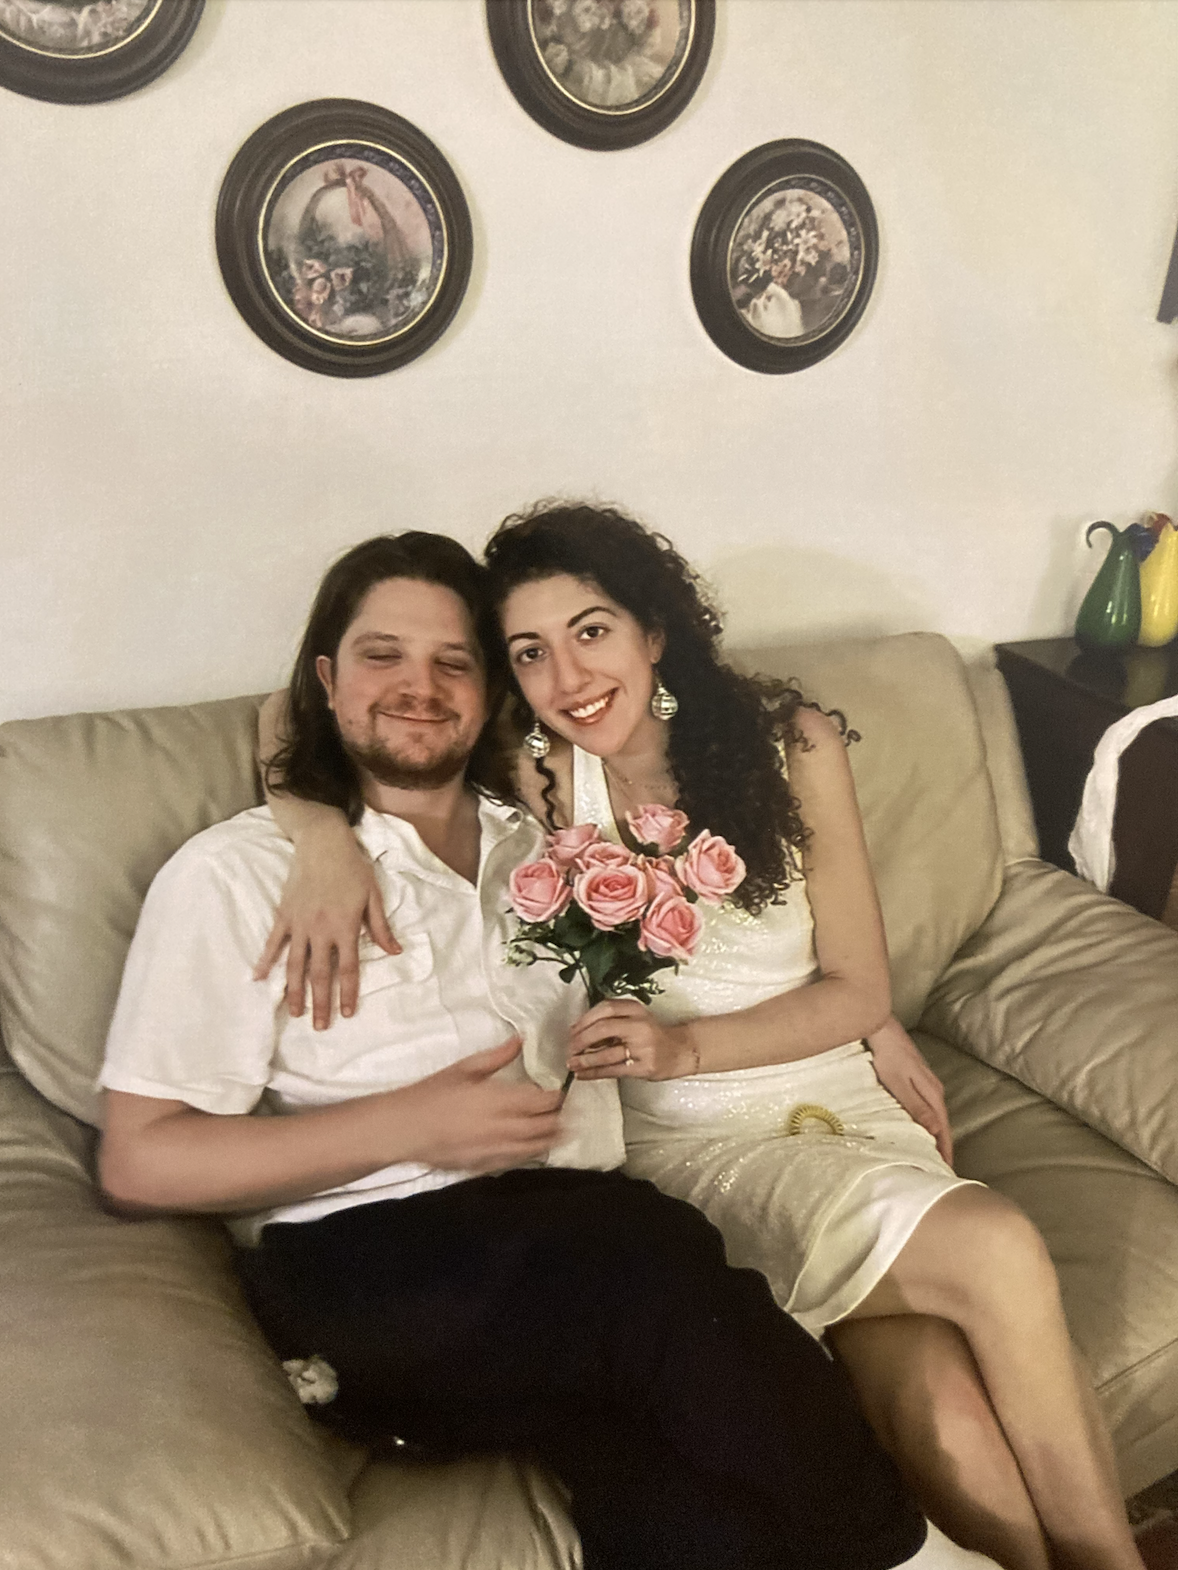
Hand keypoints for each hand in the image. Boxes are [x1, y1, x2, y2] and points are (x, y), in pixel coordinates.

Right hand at [253, 828, 398, 1027]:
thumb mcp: (373, 895)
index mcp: (345, 927)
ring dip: (295, 991)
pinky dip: (266, 961)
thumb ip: (380, 926)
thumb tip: (394, 951)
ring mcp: (299, 924)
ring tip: (295, 1012)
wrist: (322, 843)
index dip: (348, 993)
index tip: (347, 1014)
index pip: (348, 968)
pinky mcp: (284, 915)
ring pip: (296, 964)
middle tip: (319, 1026)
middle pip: (320, 973)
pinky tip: (260, 979)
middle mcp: (320, 930)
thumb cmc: (352, 868)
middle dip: (320, 1002)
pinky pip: (273, 943)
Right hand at [401, 1036, 562, 1172]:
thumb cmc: (433, 1093)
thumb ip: (497, 1056)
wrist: (405, 1128)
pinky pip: (518, 1160)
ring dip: (552, 1138)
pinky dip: (531, 1152)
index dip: (558, 1097)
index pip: (542, 1102)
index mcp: (499, 1100)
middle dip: (561, 1119)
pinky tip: (534, 1146)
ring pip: (536, 1147)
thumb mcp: (465, 1068)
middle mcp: (503, 1127)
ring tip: (563, 1131)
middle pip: (546, 1127)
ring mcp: (496, 1150)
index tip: (562, 1091)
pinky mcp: (485, 1165)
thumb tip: (521, 1039)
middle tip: (570, 1112)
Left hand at [567, 999, 698, 1081]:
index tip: (572, 1031)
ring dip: (585, 1059)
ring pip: (607, 1053)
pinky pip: (613, 1070)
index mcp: (635, 1009)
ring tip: (571, 1064)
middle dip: (581, 1039)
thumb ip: (611, 1021)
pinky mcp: (644, 1067)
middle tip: (569, 1048)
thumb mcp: (635, 1019)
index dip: (585, 1019)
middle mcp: (640, 1025)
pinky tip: (582, 1075)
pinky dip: (594, 1073)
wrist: (680, 1051)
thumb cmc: (651, 1035)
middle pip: (604, 1028)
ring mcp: (644, 1047)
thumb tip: (577, 1031)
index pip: (606, 1008)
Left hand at [866, 1017, 953, 1165]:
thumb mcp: (899, 1084)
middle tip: (940, 1169)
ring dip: (936, 1134)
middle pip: (942, 1124)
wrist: (881, 1027)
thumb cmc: (887, 1055)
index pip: (943, 1129)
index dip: (945, 1150)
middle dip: (943, 1146)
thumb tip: (936, 1131)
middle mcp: (934, 1089)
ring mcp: (927, 1083)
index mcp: (932, 1093)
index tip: (947, 1170)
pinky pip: (927, 1106)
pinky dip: (928, 1121)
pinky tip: (921, 1126)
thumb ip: (917, 1107)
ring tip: (932, 1153)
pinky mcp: (917, 1078)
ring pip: (935, 1115)